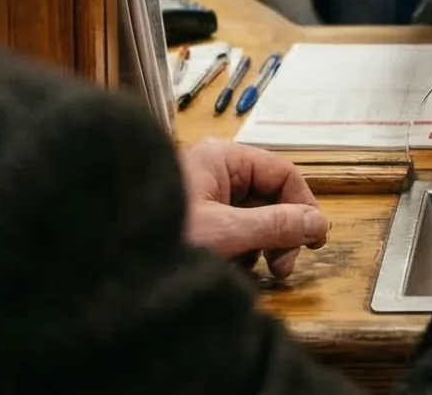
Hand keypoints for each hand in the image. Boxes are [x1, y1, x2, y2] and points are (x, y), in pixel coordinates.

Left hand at [179, 140, 328, 280]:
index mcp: (222, 158)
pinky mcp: (196, 219)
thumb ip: (275, 226)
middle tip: (282, 270)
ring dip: (261, 246)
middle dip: (281, 234)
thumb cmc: (168, 236)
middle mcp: (216, 170)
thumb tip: (319, 223)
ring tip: (254, 272)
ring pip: (253, 216)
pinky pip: (232, 229)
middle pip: (270, 196)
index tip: (314, 242)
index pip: (283, 173)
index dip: (304, 206)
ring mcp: (205, 194)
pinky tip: (231, 268)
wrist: (112, 266)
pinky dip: (239, 250)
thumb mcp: (225, 232)